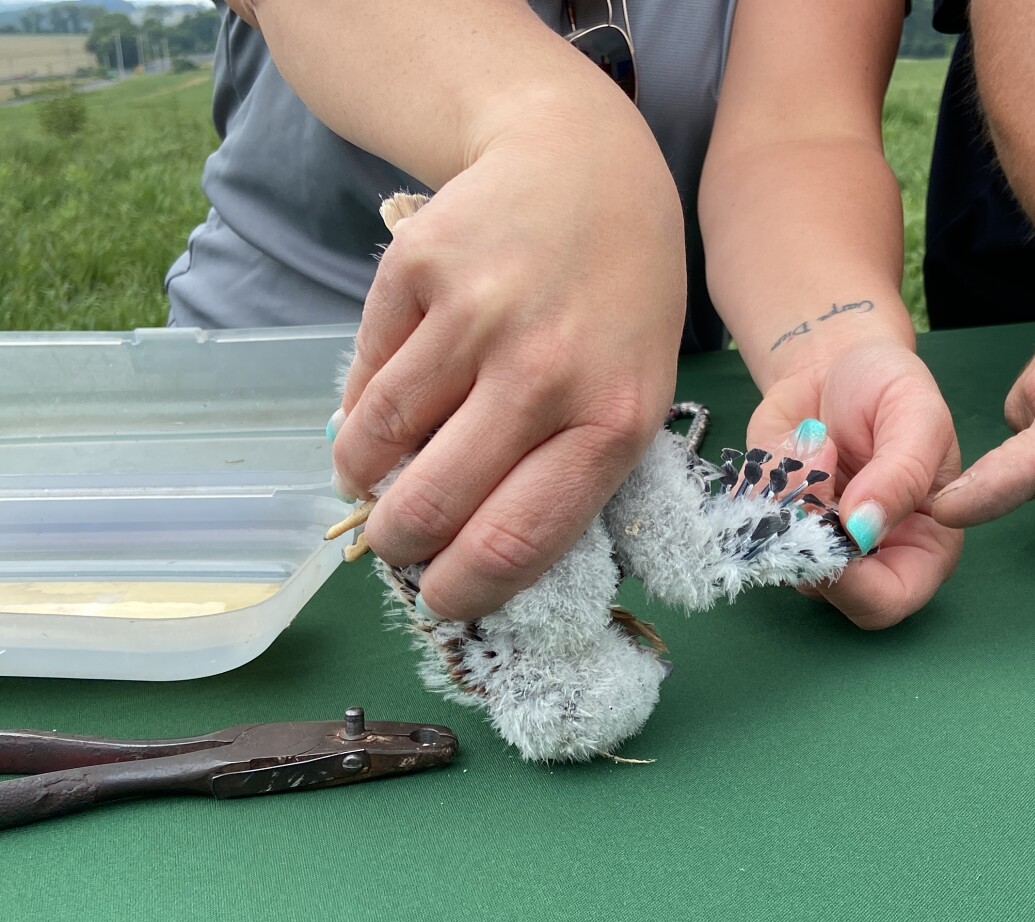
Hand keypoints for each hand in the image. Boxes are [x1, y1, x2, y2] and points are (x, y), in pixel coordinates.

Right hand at [331, 100, 686, 619]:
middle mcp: (543, 370)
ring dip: (362, 476)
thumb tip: (473, 554)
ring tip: (371, 476)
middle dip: (399, 543)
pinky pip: (364, 375)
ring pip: (378, 440)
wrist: (586, 168)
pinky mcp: (415, 268)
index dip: (464, 589)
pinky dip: (360, 408)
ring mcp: (474, 314)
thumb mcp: (633, 392)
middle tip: (396, 542)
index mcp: (613, 419)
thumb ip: (568, 472)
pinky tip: (382, 406)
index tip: (440, 600)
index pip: (517, 539)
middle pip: (432, 504)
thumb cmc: (619, 303)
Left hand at [748, 337, 963, 628]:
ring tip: (815, 440)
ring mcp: (811, 541)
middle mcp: (864, 557)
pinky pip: (747, 518)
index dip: (858, 587)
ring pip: (779, 556)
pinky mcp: (768, 517)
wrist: (837, 360)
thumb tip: (863, 528)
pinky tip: (792, 440)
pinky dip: (761, 478)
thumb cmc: (892, 389)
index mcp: (922, 545)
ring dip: (787, 498)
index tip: (835, 531)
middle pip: (826, 591)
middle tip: (816, 468)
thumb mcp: (918, 416)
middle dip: (810, 535)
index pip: (889, 600)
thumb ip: (903, 474)